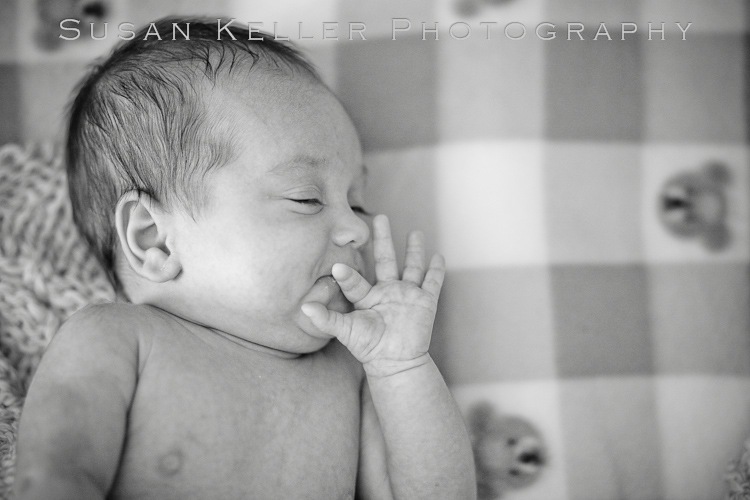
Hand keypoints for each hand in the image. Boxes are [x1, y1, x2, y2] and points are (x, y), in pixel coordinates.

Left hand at [301, 215, 444, 376]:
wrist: (395, 362)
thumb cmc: (368, 347)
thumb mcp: (346, 331)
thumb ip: (326, 318)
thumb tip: (303, 307)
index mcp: (367, 297)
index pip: (356, 279)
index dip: (348, 273)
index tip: (338, 265)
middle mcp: (387, 292)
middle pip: (385, 259)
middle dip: (383, 239)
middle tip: (380, 217)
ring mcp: (407, 295)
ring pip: (412, 266)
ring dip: (414, 250)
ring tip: (415, 232)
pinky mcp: (425, 302)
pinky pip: (432, 282)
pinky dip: (436, 269)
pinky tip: (438, 255)